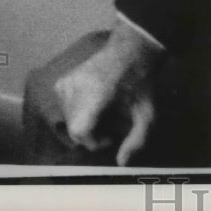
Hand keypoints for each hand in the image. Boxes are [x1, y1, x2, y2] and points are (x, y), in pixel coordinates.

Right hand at [53, 24, 163, 165]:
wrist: (134, 47)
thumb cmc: (142, 79)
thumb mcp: (147, 111)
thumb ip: (138, 139)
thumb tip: (122, 163)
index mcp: (96, 92)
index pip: (80, 130)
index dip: (95, 142)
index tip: (112, 136)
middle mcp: (76, 86)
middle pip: (74, 128)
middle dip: (92, 134)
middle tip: (112, 125)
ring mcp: (67, 82)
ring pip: (68, 120)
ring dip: (85, 124)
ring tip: (105, 114)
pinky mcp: (63, 81)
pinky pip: (63, 108)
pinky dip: (76, 113)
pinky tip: (93, 105)